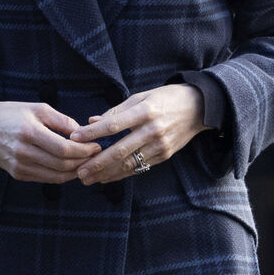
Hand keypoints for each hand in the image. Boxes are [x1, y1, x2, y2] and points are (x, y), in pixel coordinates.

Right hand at [0, 101, 100, 183]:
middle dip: (83, 161)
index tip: (96, 146)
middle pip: (62, 165)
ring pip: (56, 176)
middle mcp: (24, 153)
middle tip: (96, 155)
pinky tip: (71, 167)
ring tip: (86, 162)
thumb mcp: (39, 108)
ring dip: (75, 171)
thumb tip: (83, 134)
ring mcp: (20, 167)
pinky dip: (61, 175)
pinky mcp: (18, 174)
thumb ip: (63, 121)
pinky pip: (46, 178)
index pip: (64, 149)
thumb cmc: (13, 113)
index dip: (84, 151)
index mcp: (30, 132)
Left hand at [69, 84, 206, 184]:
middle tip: (79, 171)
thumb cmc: (165, 98)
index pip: (114, 124)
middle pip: (120, 150)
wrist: (198, 107)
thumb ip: (117, 110)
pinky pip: (140, 167)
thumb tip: (92, 122)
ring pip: (129, 163)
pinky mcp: (165, 155)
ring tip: (89, 178)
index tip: (75, 138)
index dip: (93, 133)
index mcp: (145, 110)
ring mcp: (160, 145)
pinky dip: (122, 173)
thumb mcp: (141, 96)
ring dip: (107, 173)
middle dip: (97, 163)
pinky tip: (107, 177)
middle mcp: (153, 129)